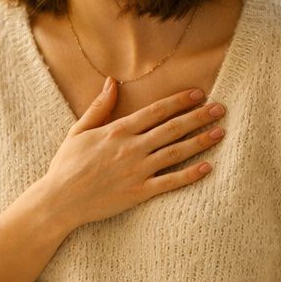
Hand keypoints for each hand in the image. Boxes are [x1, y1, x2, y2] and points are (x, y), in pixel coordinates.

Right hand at [43, 80, 226, 231]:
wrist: (59, 200)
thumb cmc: (66, 165)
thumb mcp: (79, 131)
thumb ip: (99, 107)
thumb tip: (111, 81)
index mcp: (117, 131)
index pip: (155, 111)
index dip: (179, 101)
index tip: (199, 93)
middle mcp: (131, 148)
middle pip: (172, 128)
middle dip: (199, 116)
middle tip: (220, 108)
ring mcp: (137, 171)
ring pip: (176, 152)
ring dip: (200, 141)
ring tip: (220, 132)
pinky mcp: (139, 192)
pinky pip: (170, 182)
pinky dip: (190, 175)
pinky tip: (208, 167)